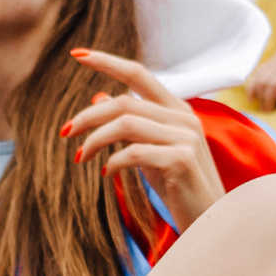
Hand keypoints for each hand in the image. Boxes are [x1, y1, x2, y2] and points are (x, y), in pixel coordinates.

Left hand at [64, 49, 224, 233]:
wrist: (211, 220)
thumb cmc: (178, 186)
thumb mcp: (150, 151)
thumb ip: (130, 124)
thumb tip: (99, 97)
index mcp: (177, 110)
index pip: (139, 73)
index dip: (107, 62)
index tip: (77, 55)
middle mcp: (184, 117)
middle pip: (123, 102)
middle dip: (88, 116)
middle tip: (65, 132)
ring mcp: (185, 137)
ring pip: (125, 123)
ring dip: (94, 140)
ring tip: (80, 158)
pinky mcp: (181, 159)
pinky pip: (134, 152)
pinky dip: (113, 161)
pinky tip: (106, 173)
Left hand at [246, 34, 275, 109]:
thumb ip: (275, 67)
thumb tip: (265, 81)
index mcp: (275, 61)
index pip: (258, 76)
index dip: (252, 89)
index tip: (251, 100)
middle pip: (264, 83)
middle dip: (261, 98)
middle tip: (264, 109)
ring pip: (274, 86)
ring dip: (270, 100)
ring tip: (272, 110)